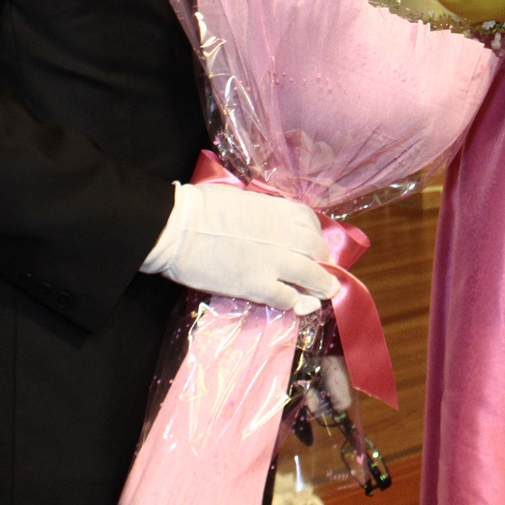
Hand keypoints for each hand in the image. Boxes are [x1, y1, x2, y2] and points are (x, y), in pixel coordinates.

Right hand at [142, 182, 335, 313]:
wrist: (178, 227)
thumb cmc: (200, 207)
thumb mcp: (241, 200)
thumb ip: (260, 212)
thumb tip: (262, 220)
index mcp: (277, 210)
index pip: (309, 221)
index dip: (315, 233)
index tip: (314, 242)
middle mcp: (284, 234)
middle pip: (316, 249)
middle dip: (323, 260)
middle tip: (323, 270)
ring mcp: (274, 261)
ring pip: (310, 275)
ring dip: (321, 285)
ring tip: (326, 292)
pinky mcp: (257, 285)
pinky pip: (286, 297)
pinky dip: (294, 301)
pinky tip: (295, 304)